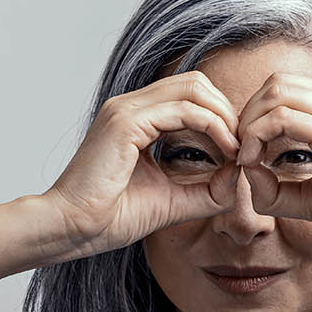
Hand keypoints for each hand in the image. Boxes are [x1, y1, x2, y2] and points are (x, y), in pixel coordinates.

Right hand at [38, 71, 247, 259]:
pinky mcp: (126, 123)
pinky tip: (225, 152)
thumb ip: (206, 189)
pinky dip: (212, 126)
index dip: (220, 117)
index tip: (238, 151)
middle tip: (242, 146)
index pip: (190, 96)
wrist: (70, 229)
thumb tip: (240, 177)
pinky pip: (184, 110)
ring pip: (194, 88)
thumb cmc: (108, 218)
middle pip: (196, 82)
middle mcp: (129, 106)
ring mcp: (125, 110)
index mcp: (134, 118)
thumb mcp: (171, 201)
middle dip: (227, 110)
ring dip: (223, 116)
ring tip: (236, 149)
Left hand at [226, 72, 311, 250]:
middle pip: (278, 83)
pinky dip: (258, 137)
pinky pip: (283, 119)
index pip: (289, 90)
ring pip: (277, 93)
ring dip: (250, 124)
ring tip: (247, 158)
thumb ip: (280, 187)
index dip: (258, 116)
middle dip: (248, 114)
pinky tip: (255, 163)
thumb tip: (247, 175)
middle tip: (241, 151)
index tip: (248, 151)